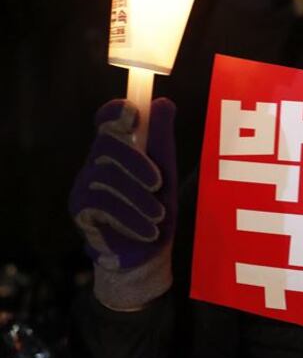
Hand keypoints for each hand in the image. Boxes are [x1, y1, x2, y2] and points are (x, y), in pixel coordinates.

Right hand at [69, 98, 176, 310]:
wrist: (147, 254)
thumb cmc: (156, 208)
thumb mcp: (166, 173)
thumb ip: (162, 139)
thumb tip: (164, 103)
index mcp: (119, 148)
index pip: (108, 120)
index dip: (115, 112)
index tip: (132, 111)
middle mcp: (97, 161)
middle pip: (105, 144)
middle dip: (135, 162)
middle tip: (159, 183)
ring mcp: (85, 184)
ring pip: (105, 176)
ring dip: (137, 197)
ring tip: (158, 215)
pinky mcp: (80, 209)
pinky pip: (100, 204)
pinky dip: (129, 217)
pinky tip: (148, 230)